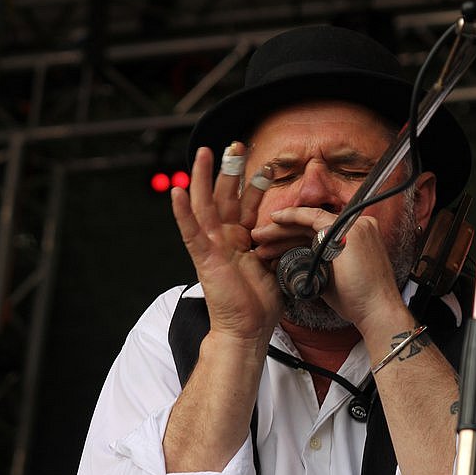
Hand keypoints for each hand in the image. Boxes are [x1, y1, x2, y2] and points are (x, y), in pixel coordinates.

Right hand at [171, 145, 284, 343]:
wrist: (248, 330)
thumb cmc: (260, 305)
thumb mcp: (276, 266)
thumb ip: (280, 246)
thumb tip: (299, 233)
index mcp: (242, 241)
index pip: (247, 205)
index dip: (255, 183)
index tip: (266, 162)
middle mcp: (225, 239)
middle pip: (226, 196)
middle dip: (231, 169)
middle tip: (237, 144)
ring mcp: (212, 246)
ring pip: (206, 205)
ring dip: (204, 177)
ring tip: (204, 151)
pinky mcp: (204, 258)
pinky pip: (190, 232)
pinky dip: (182, 212)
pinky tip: (176, 191)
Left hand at [251, 205, 403, 332]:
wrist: (377, 311)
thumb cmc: (359, 302)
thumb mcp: (333, 278)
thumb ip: (319, 265)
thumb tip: (297, 265)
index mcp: (356, 237)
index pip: (318, 231)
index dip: (293, 236)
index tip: (273, 243)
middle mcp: (358, 227)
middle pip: (312, 225)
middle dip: (283, 232)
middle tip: (260, 239)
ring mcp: (354, 226)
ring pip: (309, 220)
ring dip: (282, 228)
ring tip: (260, 237)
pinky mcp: (346, 231)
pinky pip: (313, 217)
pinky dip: (293, 217)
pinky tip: (275, 220)